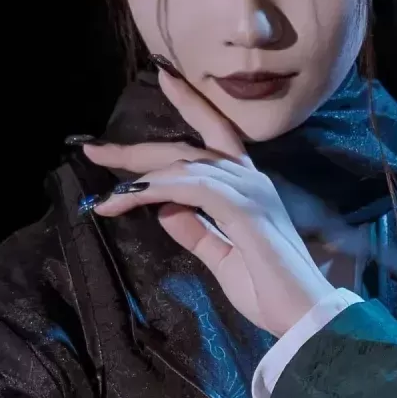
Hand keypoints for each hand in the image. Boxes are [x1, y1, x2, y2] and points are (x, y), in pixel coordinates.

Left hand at [80, 73, 334, 338]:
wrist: (304, 318)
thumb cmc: (270, 292)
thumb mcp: (222, 258)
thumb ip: (196, 231)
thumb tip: (164, 208)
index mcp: (247, 189)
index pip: (217, 134)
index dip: (190, 104)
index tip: (163, 79)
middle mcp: (250, 180)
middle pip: (188, 147)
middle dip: (137, 150)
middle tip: (93, 149)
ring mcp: (249, 192)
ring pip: (184, 165)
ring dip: (139, 177)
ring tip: (105, 193)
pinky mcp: (244, 209)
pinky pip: (191, 187)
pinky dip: (157, 190)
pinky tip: (130, 198)